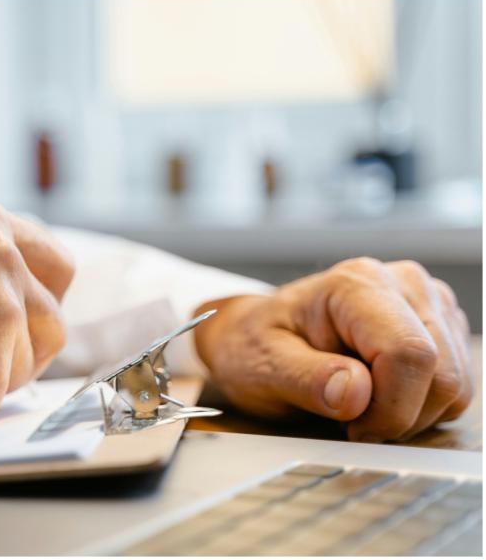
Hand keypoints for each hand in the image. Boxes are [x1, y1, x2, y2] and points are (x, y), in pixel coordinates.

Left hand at [193, 258, 470, 441]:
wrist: (254, 336)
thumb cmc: (254, 347)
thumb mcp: (262, 367)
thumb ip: (307, 379)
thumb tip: (356, 393)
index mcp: (355, 285)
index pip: (408, 353)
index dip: (390, 408)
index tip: (354, 428)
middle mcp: (402, 283)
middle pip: (442, 373)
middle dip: (400, 416)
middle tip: (352, 423)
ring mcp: (427, 303)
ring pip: (456, 384)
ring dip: (412, 414)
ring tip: (360, 406)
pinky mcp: (440, 327)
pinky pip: (456, 387)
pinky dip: (422, 407)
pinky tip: (380, 397)